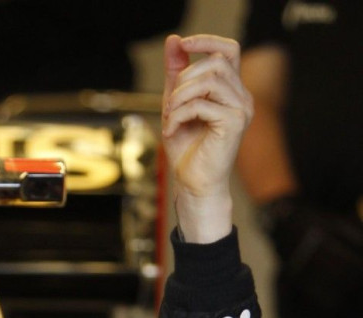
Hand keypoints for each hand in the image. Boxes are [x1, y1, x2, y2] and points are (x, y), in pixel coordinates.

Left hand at [162, 34, 252, 242]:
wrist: (193, 185)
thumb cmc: (187, 150)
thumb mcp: (176, 105)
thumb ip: (176, 74)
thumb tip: (173, 40)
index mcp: (231, 91)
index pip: (228, 50)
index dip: (206, 41)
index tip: (182, 44)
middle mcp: (242, 97)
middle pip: (216, 62)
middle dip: (184, 77)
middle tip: (168, 102)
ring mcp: (241, 109)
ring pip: (210, 80)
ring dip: (180, 96)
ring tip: (168, 116)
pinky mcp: (234, 123)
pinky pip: (202, 104)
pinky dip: (179, 114)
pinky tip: (170, 130)